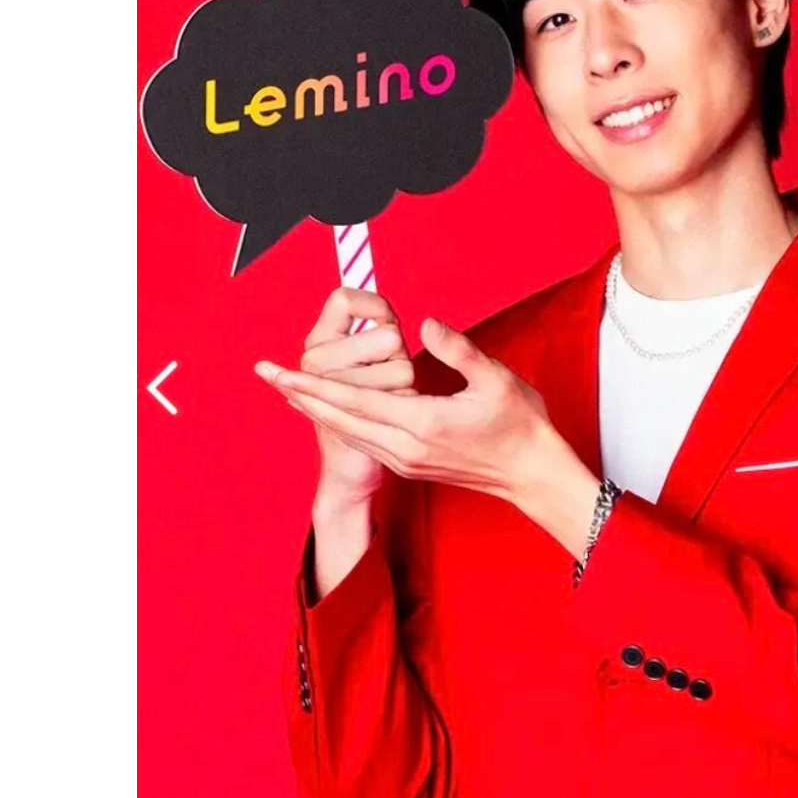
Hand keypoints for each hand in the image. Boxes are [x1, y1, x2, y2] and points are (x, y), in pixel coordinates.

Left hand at [256, 316, 556, 503]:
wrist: (532, 474)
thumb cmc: (520, 425)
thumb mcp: (496, 380)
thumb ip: (457, 350)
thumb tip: (425, 323)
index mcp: (424, 423)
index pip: (358, 400)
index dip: (317, 383)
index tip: (283, 369)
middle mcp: (407, 447)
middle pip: (342, 419)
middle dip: (301, 395)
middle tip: (266, 374)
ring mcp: (407, 460)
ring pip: (350, 432)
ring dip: (316, 410)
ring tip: (287, 390)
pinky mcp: (411, 465)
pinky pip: (365, 441)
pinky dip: (340, 423)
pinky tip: (329, 411)